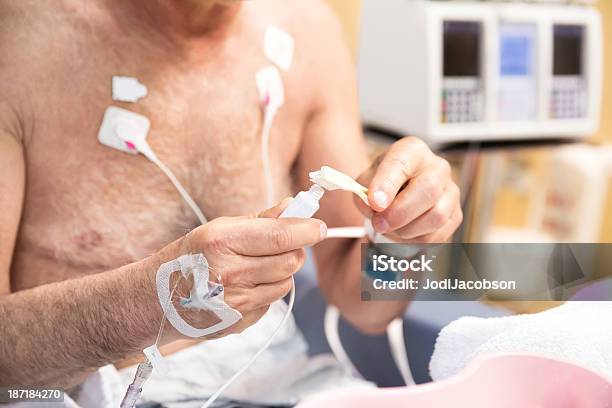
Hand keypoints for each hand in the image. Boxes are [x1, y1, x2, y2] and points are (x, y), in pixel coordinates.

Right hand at [170, 199, 326, 338]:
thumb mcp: (217, 229)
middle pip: (290, 262)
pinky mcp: (239, 322)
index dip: (307, 230)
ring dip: (280, 272)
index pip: (281, 236)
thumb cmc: (188, 258)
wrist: (156, 300)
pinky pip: (271, 302)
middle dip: (295, 250)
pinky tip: (244, 286)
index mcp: (222, 241)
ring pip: (285, 283)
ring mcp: (234, 302)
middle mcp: (229, 273)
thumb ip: (260, 219)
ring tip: (256, 266)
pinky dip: (266, 291)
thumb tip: (293, 206)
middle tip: (285, 244)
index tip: (319, 227)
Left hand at [355, 137, 461, 242]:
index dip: (387, 184)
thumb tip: (377, 208)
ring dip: (406, 230)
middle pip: (428, 189)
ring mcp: (450, 191)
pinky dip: (415, 239)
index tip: (375, 202)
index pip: (401, 163)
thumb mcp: (366, 181)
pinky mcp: (455, 215)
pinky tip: (403, 232)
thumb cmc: (383, 185)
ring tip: (390, 227)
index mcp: (411, 151)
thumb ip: (365, 192)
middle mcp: (436, 167)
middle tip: (379, 224)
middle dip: (399, 213)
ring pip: (436, 216)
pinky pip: (437, 234)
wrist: (398, 194)